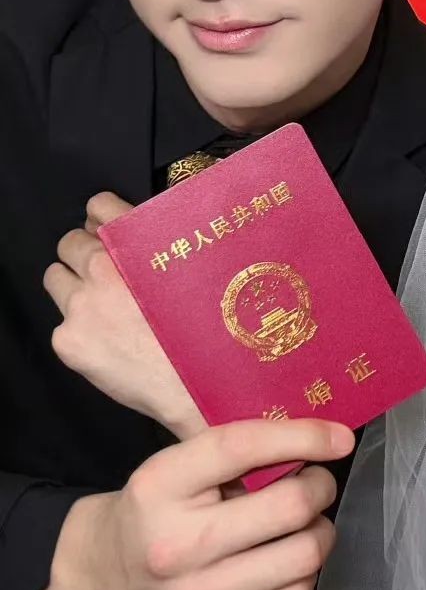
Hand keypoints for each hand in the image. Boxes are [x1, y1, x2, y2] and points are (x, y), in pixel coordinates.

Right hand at [39, 418, 354, 589]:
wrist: (100, 584)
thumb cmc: (153, 513)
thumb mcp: (174, 467)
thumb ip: (237, 453)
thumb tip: (324, 442)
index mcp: (159, 488)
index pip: (243, 447)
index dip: (303, 437)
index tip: (340, 437)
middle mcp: (174, 549)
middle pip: (290, 506)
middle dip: (319, 488)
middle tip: (314, 484)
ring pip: (305, 554)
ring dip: (318, 530)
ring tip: (302, 523)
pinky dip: (303, 574)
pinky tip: (283, 562)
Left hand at [44, 191, 201, 437]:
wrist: (196, 383)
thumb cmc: (207, 328)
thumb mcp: (192, 275)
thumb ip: (162, 253)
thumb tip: (143, 243)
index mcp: (133, 246)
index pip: (99, 206)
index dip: (103, 218)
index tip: (108, 230)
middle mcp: (100, 269)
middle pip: (68, 242)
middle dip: (83, 253)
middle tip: (103, 273)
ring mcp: (79, 306)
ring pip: (55, 278)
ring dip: (72, 285)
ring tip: (97, 306)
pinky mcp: (67, 341)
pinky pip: (62, 324)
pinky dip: (79, 330)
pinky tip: (106, 344)